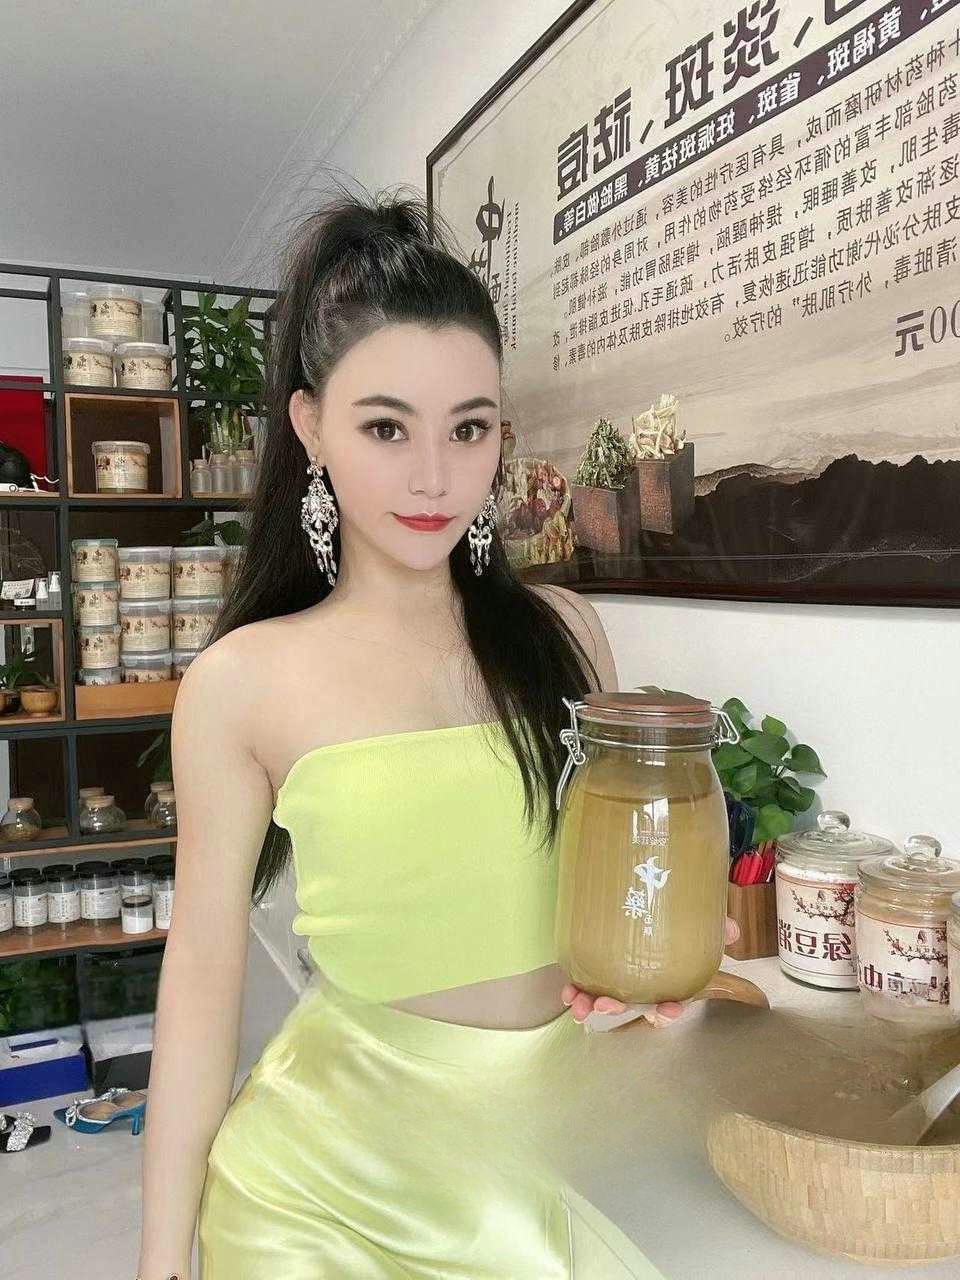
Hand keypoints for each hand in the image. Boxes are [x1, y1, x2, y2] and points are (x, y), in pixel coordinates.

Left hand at [561, 916, 741, 1030]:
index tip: (668, 1008)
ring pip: (602, 1000)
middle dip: (617, 1010)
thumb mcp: (697, 919)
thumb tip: (732, 931)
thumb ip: (716, 925)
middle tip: (605, 1004)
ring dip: (590, 1005)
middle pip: (630, 1005)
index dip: (668, 1011)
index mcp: (665, 979)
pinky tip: (568, 991)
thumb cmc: (675, 917)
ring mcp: (615, 977)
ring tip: (579, 1002)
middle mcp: (639, 983)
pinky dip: (574, 991)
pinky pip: (583, 984)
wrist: (647, 891)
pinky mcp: (593, 965)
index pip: (669, 1002)